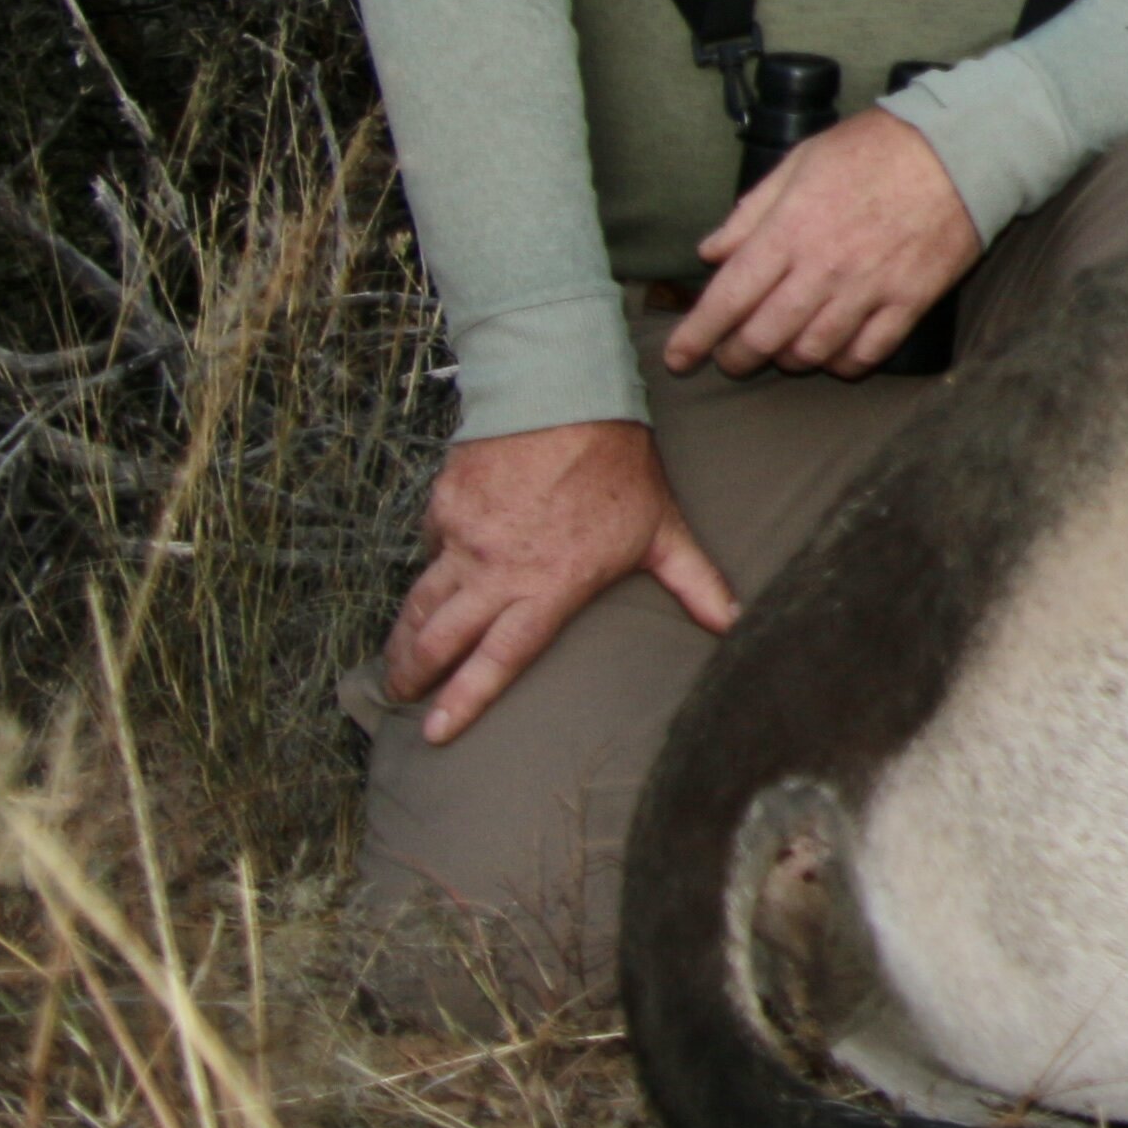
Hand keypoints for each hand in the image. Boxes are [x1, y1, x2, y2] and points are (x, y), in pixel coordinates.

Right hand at [385, 420, 735, 742]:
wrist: (565, 395)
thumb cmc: (620, 466)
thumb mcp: (663, 528)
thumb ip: (694, 581)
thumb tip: (733, 622)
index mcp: (548, 586)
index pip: (499, 658)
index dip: (466, 698)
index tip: (436, 732)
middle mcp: (497, 571)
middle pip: (440, 638)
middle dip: (414, 673)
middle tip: (400, 696)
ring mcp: (464, 539)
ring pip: (420, 601)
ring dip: (401, 638)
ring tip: (394, 665)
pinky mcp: (444, 506)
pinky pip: (427, 549)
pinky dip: (424, 569)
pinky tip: (424, 585)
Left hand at [668, 105, 983, 378]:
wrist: (959, 149)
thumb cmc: (875, 148)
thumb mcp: (800, 162)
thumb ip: (752, 211)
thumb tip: (711, 253)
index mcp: (789, 229)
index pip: (728, 297)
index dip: (696, 335)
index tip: (678, 357)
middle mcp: (823, 267)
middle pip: (763, 336)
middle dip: (735, 357)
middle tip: (729, 359)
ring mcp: (869, 288)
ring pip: (812, 352)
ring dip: (787, 361)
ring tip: (782, 354)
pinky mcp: (910, 301)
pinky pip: (868, 353)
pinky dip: (843, 364)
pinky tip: (834, 355)